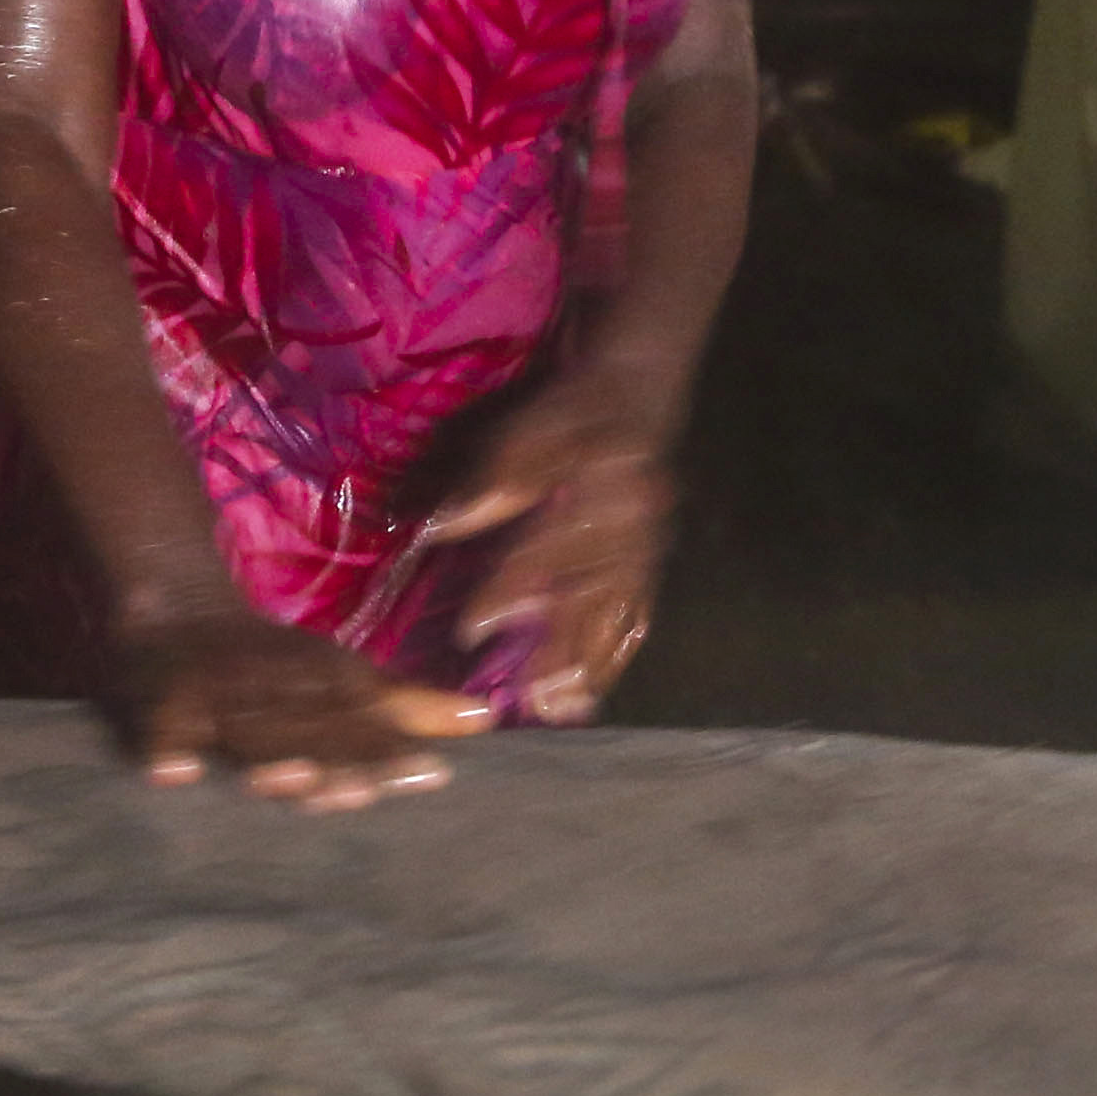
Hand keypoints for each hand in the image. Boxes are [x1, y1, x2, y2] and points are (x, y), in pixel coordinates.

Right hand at [115, 606, 486, 811]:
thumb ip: (405, 705)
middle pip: (306, 733)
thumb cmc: (271, 666)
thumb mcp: (340, 678)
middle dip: (336, 760)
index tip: (432, 773)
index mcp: (313, 685)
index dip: (392, 750)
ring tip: (294, 779)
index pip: (360, 722)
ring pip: (241, 735)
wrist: (171, 611)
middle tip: (365, 790)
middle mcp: (268, 692)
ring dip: (265, 757)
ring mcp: (211, 702)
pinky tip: (173, 775)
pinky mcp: (153, 709)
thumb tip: (484, 718)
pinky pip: (154, 736)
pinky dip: (163, 753)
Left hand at [435, 369, 678, 726]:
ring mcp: (646, 541)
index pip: (548, 546)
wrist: (635, 388)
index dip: (509, 591)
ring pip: (619, 610)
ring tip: (563, 707)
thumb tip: (445, 524)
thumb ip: (490, 477)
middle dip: (560, 648)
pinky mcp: (651, 556)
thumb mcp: (522, 424)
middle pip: (591, 591)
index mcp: (597, 482)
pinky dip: (617, 652)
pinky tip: (597, 688)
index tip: (471, 631)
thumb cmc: (567, 410)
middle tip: (530, 699)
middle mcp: (630, 518)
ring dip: (591, 661)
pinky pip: (639, 611)